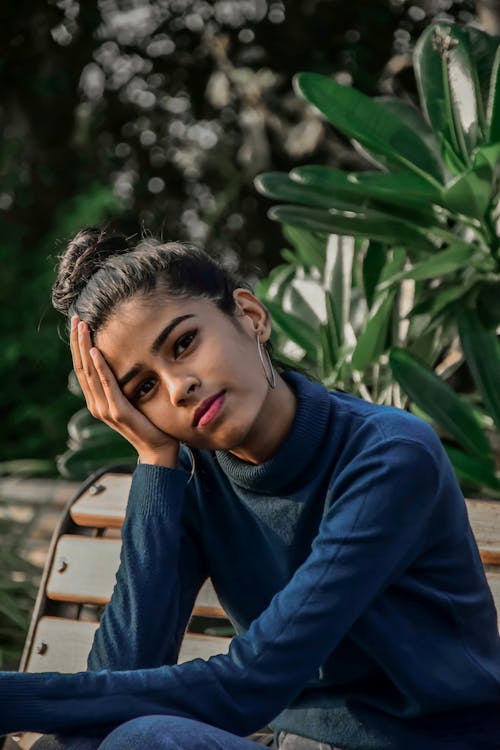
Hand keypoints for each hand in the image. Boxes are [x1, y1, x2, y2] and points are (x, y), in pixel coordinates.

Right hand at [70, 315, 179, 466]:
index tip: (77, 324)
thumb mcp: (132, 400)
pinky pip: (107, 385)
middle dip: (77, 341)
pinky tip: (96, 351)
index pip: (82, 368)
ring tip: (83, 327)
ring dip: (85, 347)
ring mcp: (105, 409)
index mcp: (97, 400)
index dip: (78, 346)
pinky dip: (100, 367)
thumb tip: (123, 362)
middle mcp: (96, 404)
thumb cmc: (149, 423)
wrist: (158, 449)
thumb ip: (122, 385)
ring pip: (90, 372)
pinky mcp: (118, 412)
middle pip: (81, 366)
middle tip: (75, 318)